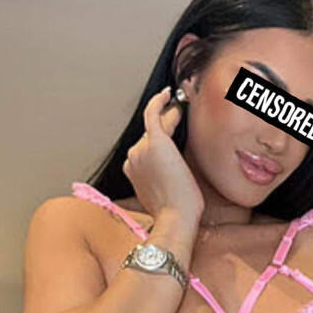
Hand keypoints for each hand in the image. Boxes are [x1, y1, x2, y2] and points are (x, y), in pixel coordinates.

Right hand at [122, 86, 204, 222]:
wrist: (175, 218)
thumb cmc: (175, 213)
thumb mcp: (164, 195)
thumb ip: (162, 180)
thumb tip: (174, 174)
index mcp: (133, 171)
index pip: (145, 149)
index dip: (158, 142)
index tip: (169, 136)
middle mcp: (133, 158)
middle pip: (149, 135)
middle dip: (164, 126)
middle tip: (177, 116)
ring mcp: (141, 149)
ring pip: (154, 126)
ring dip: (167, 117)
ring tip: (178, 110)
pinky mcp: (154, 142)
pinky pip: (153, 113)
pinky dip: (159, 102)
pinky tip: (167, 95)